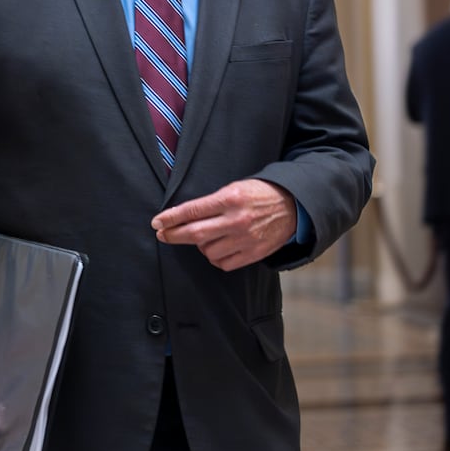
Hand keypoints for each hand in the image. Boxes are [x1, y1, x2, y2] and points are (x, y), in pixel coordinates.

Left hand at [151, 179, 295, 270]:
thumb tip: (184, 217)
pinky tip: (218, 248)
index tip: (157, 222)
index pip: (192, 210)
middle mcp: (236, 220)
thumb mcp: (235, 188)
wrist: (292, 206)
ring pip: (207, 251)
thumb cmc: (260, 194)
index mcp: (230, 198)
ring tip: (205, 237)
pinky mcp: (253, 253)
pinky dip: (216, 257)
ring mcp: (245, 239)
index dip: (171, 218)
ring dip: (200, 246)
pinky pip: (223, 263)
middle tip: (162, 235)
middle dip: (173, 235)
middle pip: (195, 233)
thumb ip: (212, 202)